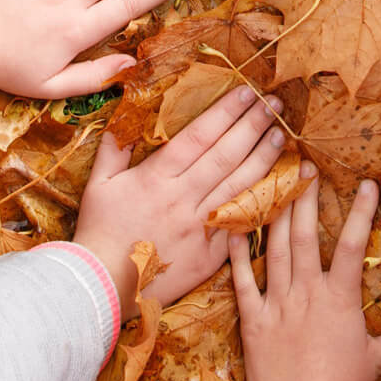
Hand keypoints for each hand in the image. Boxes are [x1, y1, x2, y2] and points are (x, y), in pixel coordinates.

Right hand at [75, 86, 285, 318]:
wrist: (100, 289)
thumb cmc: (99, 233)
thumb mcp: (100, 184)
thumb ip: (115, 146)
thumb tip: (124, 111)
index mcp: (157, 177)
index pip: (200, 136)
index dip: (226, 111)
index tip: (247, 91)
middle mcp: (182, 198)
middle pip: (226, 155)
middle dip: (254, 126)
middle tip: (276, 105)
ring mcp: (198, 227)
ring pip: (238, 186)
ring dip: (263, 158)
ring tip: (282, 135)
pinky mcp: (209, 255)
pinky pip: (239, 224)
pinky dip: (261, 203)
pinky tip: (277, 185)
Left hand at [230, 168, 380, 380]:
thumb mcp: (377, 361)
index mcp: (338, 298)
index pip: (352, 245)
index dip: (360, 212)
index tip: (367, 183)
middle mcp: (306, 292)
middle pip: (305, 235)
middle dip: (306, 198)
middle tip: (306, 166)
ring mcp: (277, 303)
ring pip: (275, 249)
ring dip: (277, 214)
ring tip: (277, 183)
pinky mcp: (253, 319)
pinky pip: (242, 281)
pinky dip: (237, 254)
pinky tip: (234, 227)